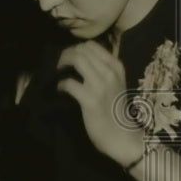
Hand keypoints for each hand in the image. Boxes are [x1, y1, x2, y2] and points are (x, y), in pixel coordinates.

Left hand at [57, 42, 142, 167]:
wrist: (122, 135)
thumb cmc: (116, 109)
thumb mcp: (116, 83)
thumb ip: (103, 69)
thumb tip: (81, 58)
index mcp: (116, 66)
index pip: (92, 45)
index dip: (76, 48)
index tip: (70, 57)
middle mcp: (110, 72)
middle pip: (82, 50)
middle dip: (66, 54)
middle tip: (60, 64)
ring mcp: (100, 85)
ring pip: (76, 60)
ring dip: (62, 64)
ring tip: (58, 72)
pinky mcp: (90, 100)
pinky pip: (69, 83)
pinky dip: (61, 84)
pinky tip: (61, 89)